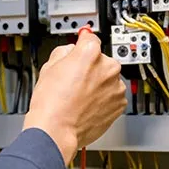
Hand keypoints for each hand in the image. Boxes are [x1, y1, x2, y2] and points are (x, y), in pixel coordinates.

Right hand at [23, 31, 126, 164]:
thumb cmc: (51, 103)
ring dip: (98, 85)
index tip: (81, 46)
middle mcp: (108, 67)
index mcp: (90, 52)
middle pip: (101, 60)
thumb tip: (70, 51)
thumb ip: (64, 52)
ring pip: (108, 79)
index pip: (90, 38)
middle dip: (90, 68)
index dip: (82, 43)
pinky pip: (113, 96)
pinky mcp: (120, 104)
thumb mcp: (48, 67)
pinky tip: (88, 106)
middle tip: (74, 81)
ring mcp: (116, 86)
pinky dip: (104, 100)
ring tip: (80, 97)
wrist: (57, 129)